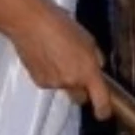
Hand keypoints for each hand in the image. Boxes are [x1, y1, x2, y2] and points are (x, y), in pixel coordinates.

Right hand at [9, 0, 111, 117]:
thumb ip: (95, 57)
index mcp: (88, 71)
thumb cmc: (59, 24)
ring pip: (64, 89)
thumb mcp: (87, 38)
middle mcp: (71, 82)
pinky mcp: (39, 81)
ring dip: (64, 78)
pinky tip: (46, 57)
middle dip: (81, 89)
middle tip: (78, 72)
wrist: (30, 22)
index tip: (104, 112)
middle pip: (80, 98)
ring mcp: (54, 84)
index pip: (101, 102)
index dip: (104, 110)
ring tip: (57, 56)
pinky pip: (50, 83)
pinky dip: (50, 75)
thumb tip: (97, 66)